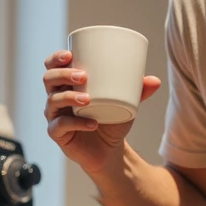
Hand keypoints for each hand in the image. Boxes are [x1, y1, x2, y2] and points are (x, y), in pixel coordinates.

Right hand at [43, 49, 160, 177]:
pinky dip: (77, 123)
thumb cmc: (112, 120)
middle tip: (83, 76)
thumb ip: (139, 91)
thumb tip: (156, 80)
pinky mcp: (58, 134)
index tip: (69, 55)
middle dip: (64, 74)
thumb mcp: (126, 103)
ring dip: (69, 97)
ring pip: (53, 101)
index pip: (52, 67)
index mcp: (67, 84)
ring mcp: (55, 116)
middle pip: (49, 79)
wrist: (109, 150)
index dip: (56, 59)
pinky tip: (92, 123)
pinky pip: (61, 126)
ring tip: (88, 99)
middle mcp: (56, 98)